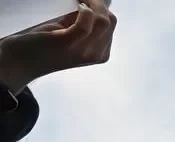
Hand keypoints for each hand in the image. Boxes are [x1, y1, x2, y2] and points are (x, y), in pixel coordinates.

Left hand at [0, 1, 115, 91]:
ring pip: (104, 20)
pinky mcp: (67, 42)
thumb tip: (92, 4)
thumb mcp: (70, 33)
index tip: (86, 0)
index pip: (111, 23)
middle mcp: (95, 54)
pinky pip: (87, 23)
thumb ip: (82, 22)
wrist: (22, 61)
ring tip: (80, 1)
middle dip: (99, 4)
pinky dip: (84, 10)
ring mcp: (83, 50)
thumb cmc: (43, 46)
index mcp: (100, 53)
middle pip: (110, 20)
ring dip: (92, 4)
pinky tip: (77, 6)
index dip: (101, 7)